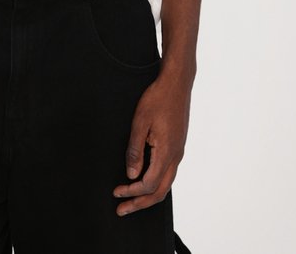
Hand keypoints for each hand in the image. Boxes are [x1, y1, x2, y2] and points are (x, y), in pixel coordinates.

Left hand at [112, 71, 191, 215]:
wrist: (176, 84)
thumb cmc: (157, 99)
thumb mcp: (140, 122)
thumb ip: (135, 150)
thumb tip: (131, 175)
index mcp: (166, 152)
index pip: (149, 184)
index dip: (131, 192)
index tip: (116, 192)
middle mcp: (176, 156)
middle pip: (160, 191)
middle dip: (140, 203)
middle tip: (122, 210)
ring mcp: (178, 152)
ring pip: (166, 184)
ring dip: (148, 195)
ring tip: (131, 200)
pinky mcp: (177, 146)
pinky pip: (168, 173)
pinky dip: (155, 184)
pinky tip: (144, 181)